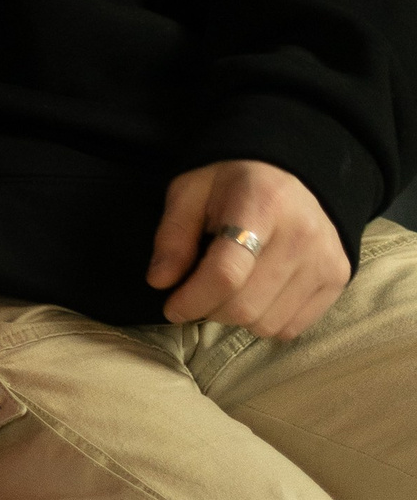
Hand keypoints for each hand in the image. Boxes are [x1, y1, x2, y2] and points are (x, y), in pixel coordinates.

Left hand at [147, 159, 350, 337]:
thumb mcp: (192, 190)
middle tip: (198, 293)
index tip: (172, 305)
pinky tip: (257, 293)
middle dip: (209, 309)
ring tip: (230, 289)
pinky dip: (266, 321)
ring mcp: (325, 259)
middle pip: (245, 305)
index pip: (226, 272)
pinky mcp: (338, 278)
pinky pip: (292, 328)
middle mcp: (302, 234)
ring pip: (267, 324)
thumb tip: (160, 282)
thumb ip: (173, 235)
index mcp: (262, 203)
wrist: (295, 171)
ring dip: (237, 318)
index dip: (192, 299)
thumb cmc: (235, 182)